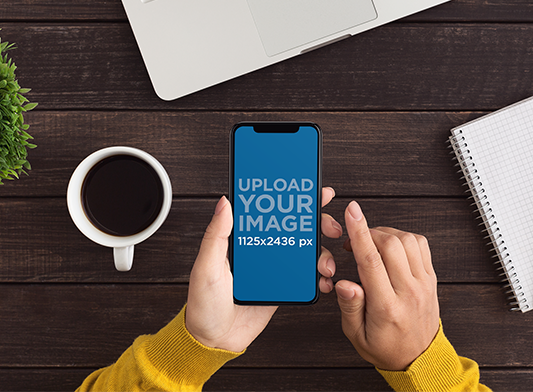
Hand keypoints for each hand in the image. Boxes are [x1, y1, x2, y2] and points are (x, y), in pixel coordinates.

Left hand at [185, 187, 341, 352]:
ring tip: (325, 263)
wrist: (214, 340)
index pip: (270, 212)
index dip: (291, 200)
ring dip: (322, 253)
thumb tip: (225, 202)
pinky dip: (319, 276)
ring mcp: (274, 269)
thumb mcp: (207, 267)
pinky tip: (323, 280)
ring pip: (305, 251)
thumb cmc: (203, 303)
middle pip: (295, 228)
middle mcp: (262, 250)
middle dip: (318, 223)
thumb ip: (216, 235)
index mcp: (244, 240)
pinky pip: (306, 277)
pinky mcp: (283, 288)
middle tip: (330, 227)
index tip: (310, 191)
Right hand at [334, 201, 439, 370]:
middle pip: (390, 245)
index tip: (352, 212)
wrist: (419, 359)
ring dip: (385, 234)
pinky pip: (421, 245)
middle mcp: (408, 292)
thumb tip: (343, 283)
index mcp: (386, 307)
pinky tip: (391, 248)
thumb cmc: (386, 347)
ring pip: (407, 240)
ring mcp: (423, 283)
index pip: (371, 261)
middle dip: (369, 232)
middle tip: (355, 241)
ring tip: (372, 245)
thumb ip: (349, 307)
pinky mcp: (431, 278)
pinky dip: (403, 238)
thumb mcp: (357, 335)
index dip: (360, 232)